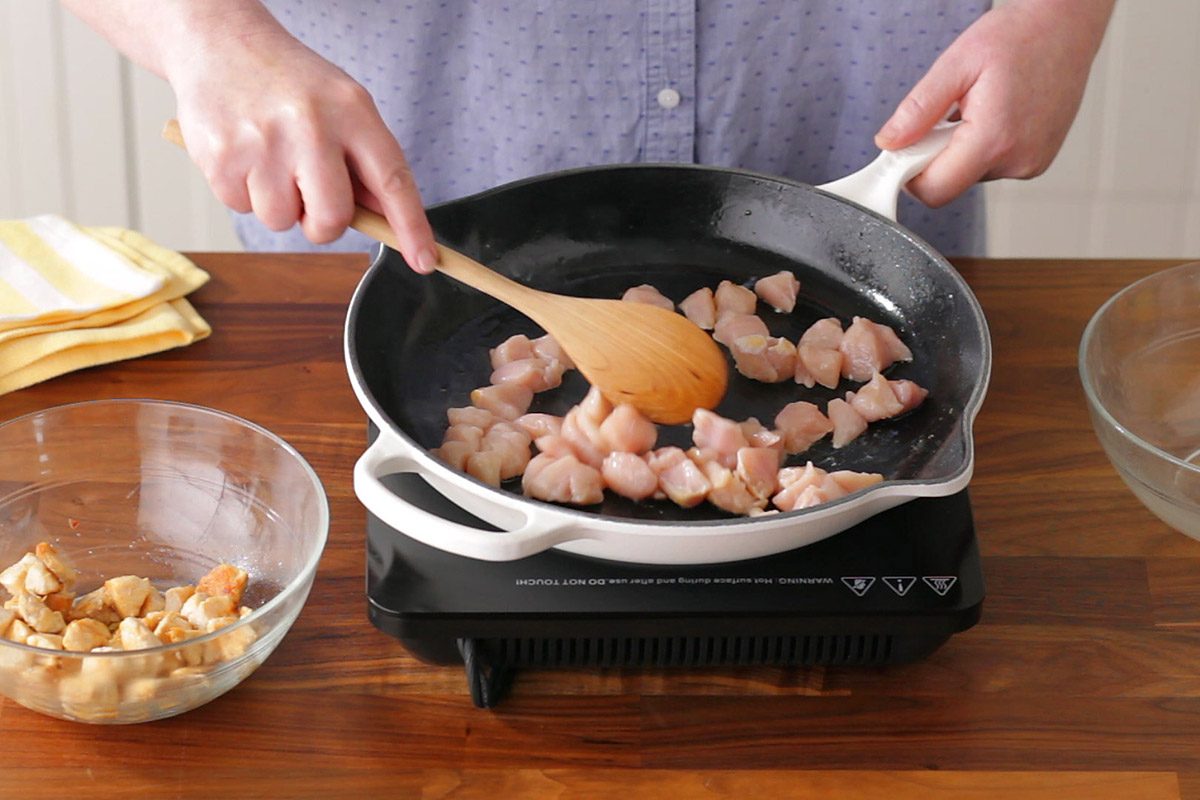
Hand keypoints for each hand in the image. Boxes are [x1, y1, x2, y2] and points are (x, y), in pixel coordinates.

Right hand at [65, 0, 437, 271]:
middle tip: (310, 194)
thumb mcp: (342, 106)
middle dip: (323, 223)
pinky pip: (242, 208)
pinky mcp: (220, 156)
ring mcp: (263, 142)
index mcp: (352, 110)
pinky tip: (243, 152)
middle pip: (333, 218)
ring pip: (283, 221)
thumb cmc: (290, 82)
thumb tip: (388, 220)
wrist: (219, 39)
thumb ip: (366, 162)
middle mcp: (311, 125)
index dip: (411, 227)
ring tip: (270, 158)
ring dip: (279, 204)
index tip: (424, 260)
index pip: (392, 181)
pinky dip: (243, 191)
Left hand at [874, 0, 1114, 207]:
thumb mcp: (955, 65)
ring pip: (970, 175)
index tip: (902, 152)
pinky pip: (992, 166)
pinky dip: (981, 146)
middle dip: (935, 155)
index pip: (935, 190)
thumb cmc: (1018, 36)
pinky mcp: (1037, 161)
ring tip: (977, 107)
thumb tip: (889, 143)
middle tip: (946, 113)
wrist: (1065, 25)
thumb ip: (918, 110)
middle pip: (951, 183)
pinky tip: (994, 114)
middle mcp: (1018, 160)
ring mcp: (1032, 163)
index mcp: (995, 139)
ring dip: (960, 148)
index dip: (910, 176)